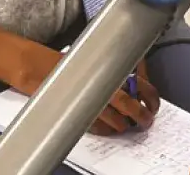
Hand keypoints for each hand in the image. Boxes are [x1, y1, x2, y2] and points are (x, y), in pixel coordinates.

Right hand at [0, 26, 154, 135]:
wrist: (35, 66)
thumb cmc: (64, 61)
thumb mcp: (92, 59)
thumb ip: (112, 70)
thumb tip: (133, 83)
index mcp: (109, 66)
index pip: (140, 83)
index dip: (151, 97)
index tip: (154, 105)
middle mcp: (102, 82)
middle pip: (130, 104)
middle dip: (141, 116)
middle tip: (145, 122)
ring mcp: (89, 97)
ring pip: (115, 119)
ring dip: (123, 126)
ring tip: (125, 127)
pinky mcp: (76, 110)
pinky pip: (97, 126)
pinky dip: (105, 130)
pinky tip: (108, 130)